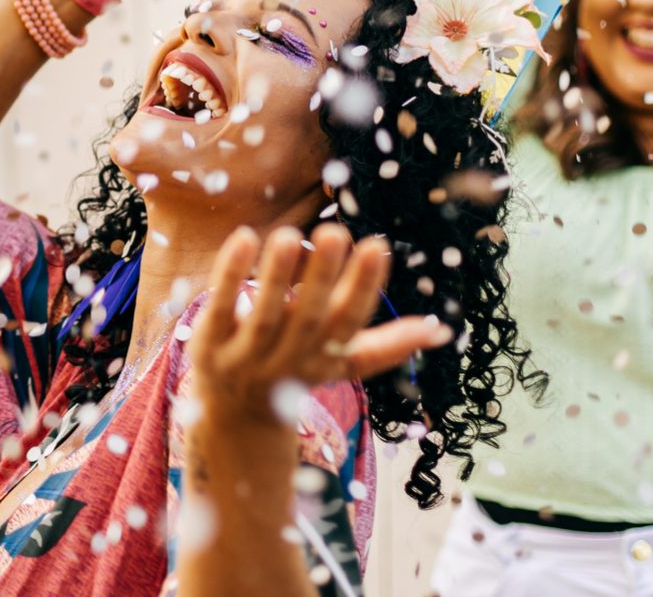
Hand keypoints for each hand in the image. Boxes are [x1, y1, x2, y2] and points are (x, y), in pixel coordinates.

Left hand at [183, 224, 449, 451]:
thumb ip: (387, 345)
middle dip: (321, 278)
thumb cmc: (298, 374)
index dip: (362, 289)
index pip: (347, 325)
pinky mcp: (209, 345)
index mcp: (325, 360)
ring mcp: (247, 356)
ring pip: (265, 316)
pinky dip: (231, 276)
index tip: (376, 245)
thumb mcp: (342, 364)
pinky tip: (245, 237)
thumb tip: (442, 331)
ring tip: (289, 234)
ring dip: (277, 275)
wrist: (237, 420)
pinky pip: (222, 308)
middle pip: (307, 320)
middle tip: (334, 231)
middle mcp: (288, 360)